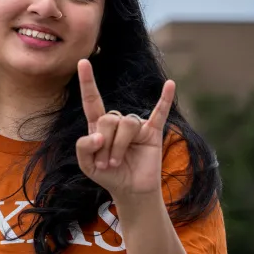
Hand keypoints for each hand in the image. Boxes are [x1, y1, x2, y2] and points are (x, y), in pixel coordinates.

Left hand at [75, 59, 175, 200]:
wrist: (130, 191)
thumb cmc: (107, 175)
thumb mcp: (86, 164)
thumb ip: (83, 147)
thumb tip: (98, 135)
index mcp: (99, 125)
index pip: (92, 100)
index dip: (87, 82)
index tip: (82, 62)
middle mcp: (117, 121)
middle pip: (108, 119)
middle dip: (105, 144)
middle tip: (106, 163)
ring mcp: (136, 126)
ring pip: (126, 124)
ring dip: (118, 146)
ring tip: (117, 162)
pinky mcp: (152, 132)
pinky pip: (160, 112)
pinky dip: (165, 99)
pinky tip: (170, 85)